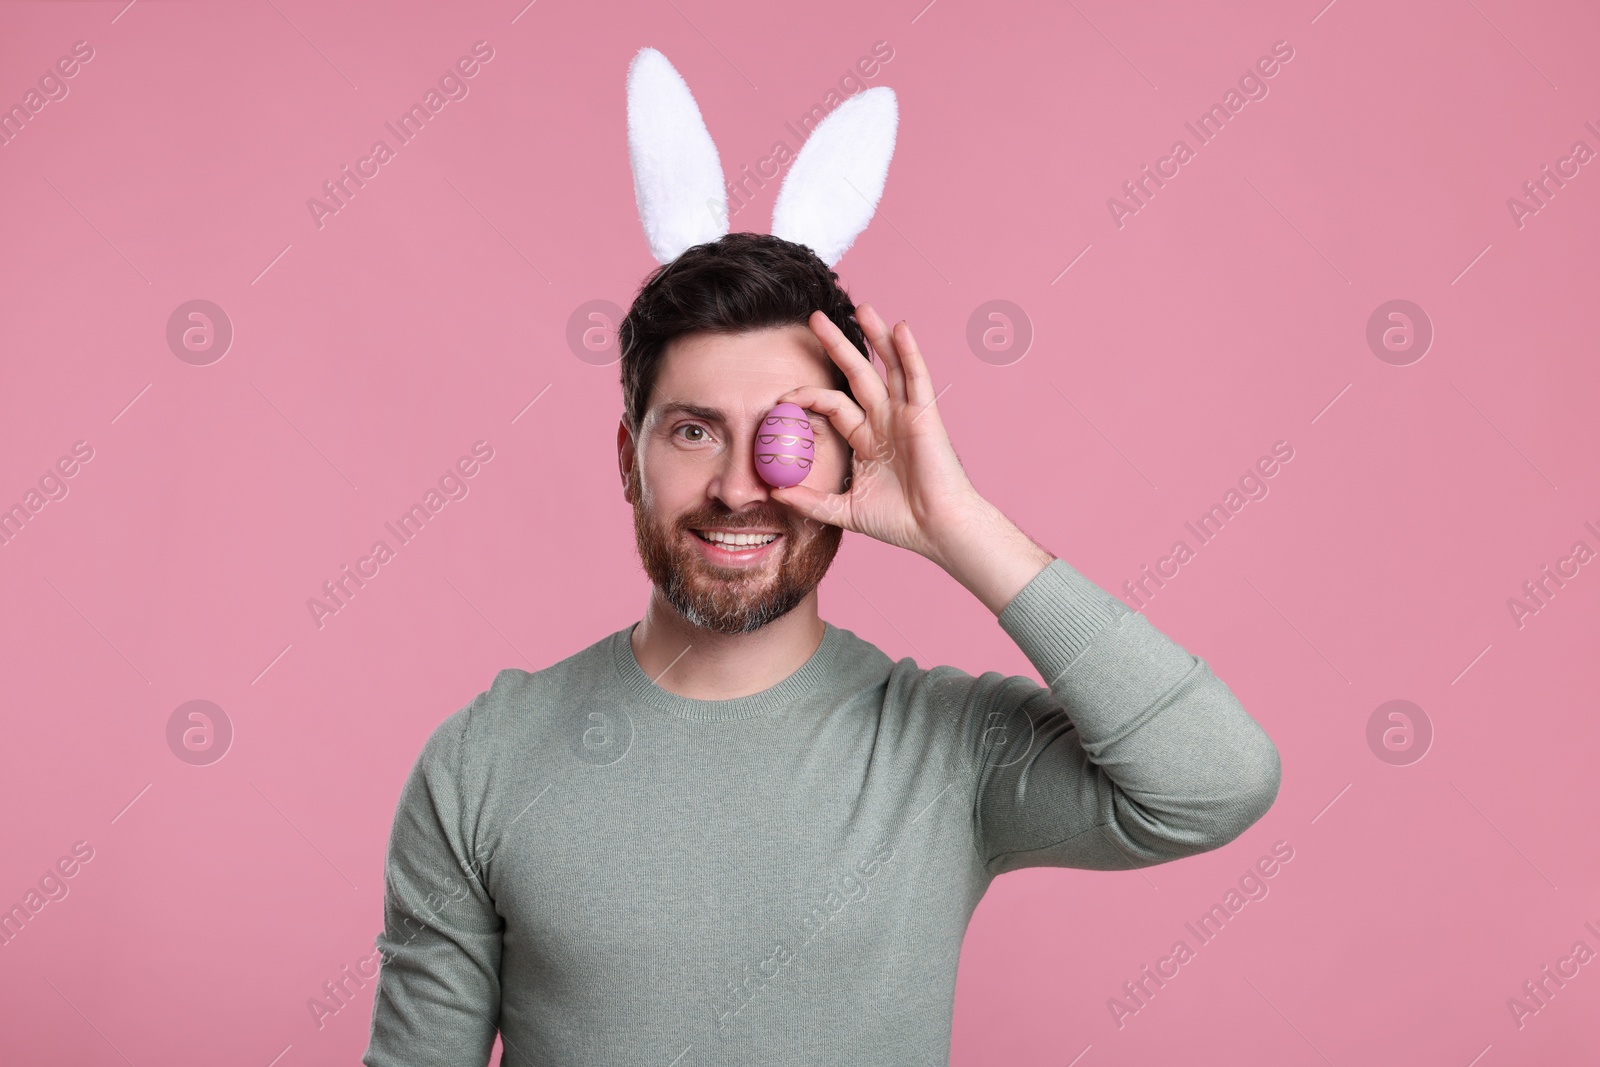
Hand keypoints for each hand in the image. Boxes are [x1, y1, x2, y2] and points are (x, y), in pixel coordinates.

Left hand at [770, 303, 987, 565]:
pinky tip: (900, 328)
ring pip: (888, 366)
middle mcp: (885, 420)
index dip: (808, 396)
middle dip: (836, 345)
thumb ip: (809, 500)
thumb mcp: (843, 511)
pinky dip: (909, 352)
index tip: (782, 397)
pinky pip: (916, 377)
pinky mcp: (925, 415)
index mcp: (867, 439)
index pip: (833, 404)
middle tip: (814, 319)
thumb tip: (773, 493)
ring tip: (861, 306)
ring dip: (875, 336)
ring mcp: (906, 415)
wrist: (935, 530)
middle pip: (857, 373)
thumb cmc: (899, 523)